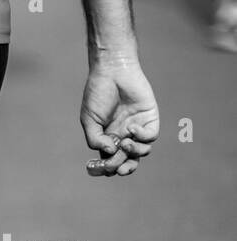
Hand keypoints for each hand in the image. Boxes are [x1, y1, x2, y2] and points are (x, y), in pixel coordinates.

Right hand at [80, 58, 159, 177]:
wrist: (112, 72)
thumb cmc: (97, 94)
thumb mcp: (89, 120)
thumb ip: (95, 139)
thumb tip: (109, 152)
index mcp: (108, 138)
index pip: (110, 160)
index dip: (107, 168)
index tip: (101, 167)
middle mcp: (123, 135)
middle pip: (128, 161)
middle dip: (122, 167)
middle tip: (116, 165)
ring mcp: (138, 127)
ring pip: (142, 152)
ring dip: (133, 153)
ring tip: (124, 143)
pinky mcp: (150, 118)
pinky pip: (151, 136)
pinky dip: (142, 137)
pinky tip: (131, 128)